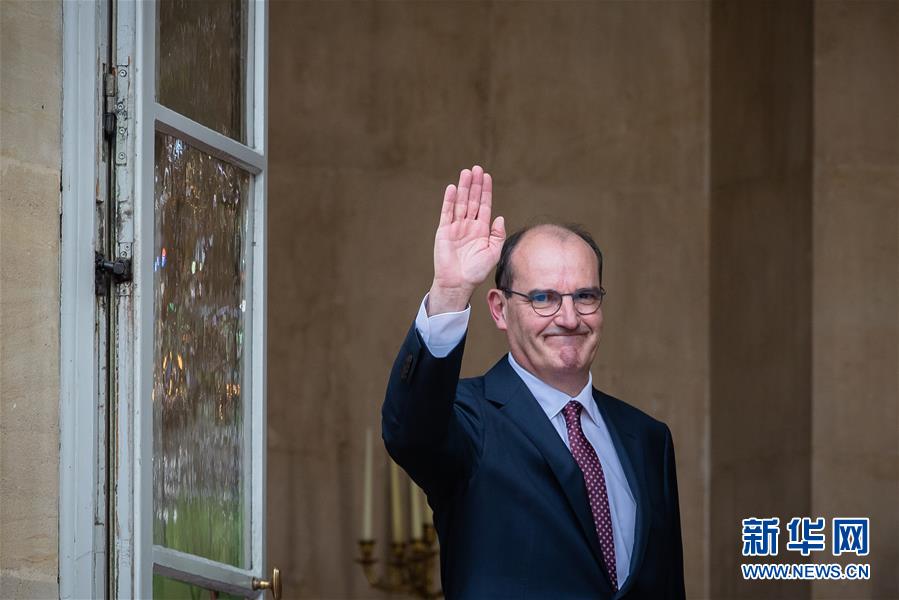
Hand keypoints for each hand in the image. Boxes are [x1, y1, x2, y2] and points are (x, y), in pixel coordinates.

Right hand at [428, 165, 505, 314]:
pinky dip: (449, 200)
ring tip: (466, 172)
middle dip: (475, 184)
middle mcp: (469, 225)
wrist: (458, 282)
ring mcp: (456, 227)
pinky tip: (453, 188)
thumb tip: (499, 217)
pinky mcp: (444, 231)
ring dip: (464, 188)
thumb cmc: (476, 271)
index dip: (486, 191)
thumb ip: (498, 235)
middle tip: (476, 168)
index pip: (485, 205)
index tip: (487, 176)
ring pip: (461, 203)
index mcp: (482, 230)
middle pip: (473, 200)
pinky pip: (447, 212)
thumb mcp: (493, 253)